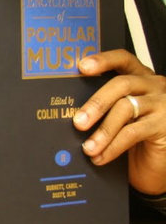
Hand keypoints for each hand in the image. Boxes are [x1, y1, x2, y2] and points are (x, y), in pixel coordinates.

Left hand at [73, 49, 165, 195]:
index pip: (123, 59)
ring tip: (88, 148)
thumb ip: (103, 106)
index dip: (103, 60)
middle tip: (77, 122)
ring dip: (103, 130)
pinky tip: (100, 156)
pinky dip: (113, 146)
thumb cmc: (136, 138)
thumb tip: (68, 109)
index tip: (81, 66)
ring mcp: (163, 104)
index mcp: (140, 78)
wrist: (157, 163)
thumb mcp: (119, 117)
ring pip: (126, 109)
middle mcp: (154, 86)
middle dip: (96, 103)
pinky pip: (133, 132)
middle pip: (121, 84)